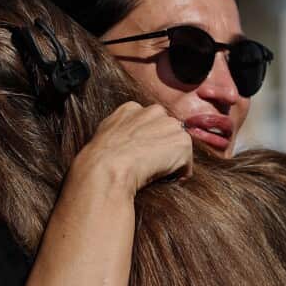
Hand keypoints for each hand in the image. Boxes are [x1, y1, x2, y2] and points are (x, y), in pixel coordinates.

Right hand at [76, 102, 192, 194]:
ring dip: (170, 161)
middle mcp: (153, 111)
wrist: (107, 167)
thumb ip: (120, 132)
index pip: (149, 123)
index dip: (146, 141)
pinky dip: (177, 175)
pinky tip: (159, 177)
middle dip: (161, 148)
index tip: (138, 155)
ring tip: (151, 172)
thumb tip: (123, 144)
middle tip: (147, 165)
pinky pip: (185, 165)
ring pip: (177, 148)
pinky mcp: (182, 141)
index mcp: (131, 108)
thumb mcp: (105, 136)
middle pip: (166, 132)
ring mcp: (169, 125)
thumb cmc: (100, 159)